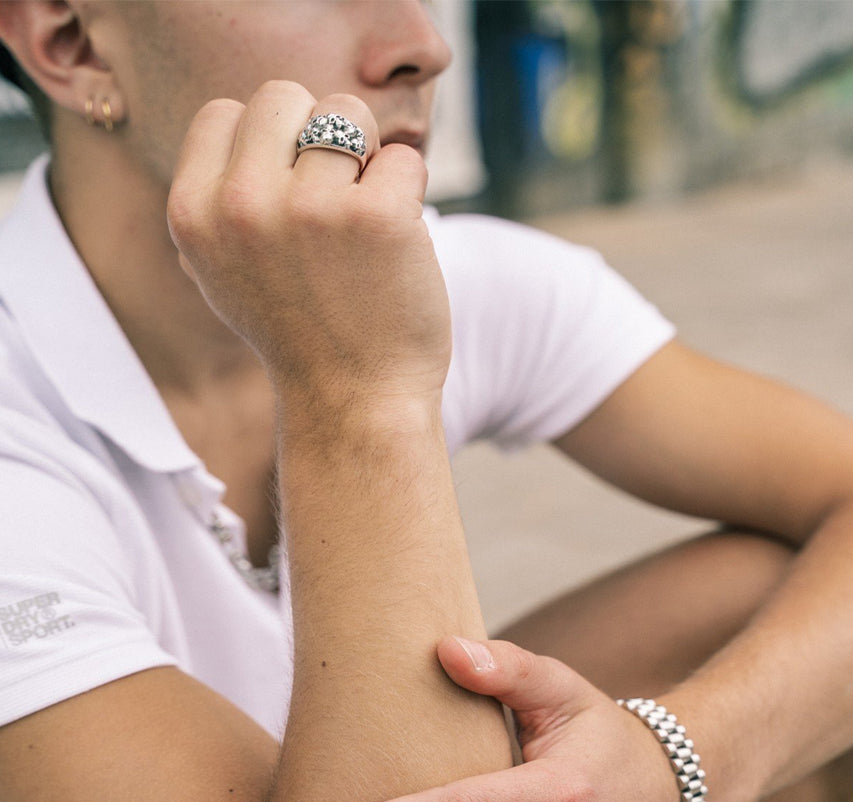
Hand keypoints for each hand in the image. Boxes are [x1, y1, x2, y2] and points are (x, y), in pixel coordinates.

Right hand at [167, 81, 451, 402]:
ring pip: (349, 113)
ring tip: (362, 226)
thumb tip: (244, 124)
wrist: (354, 403)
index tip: (288, 199)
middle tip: (332, 205)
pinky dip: (409, 195)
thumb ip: (221, 201)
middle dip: (317, 136)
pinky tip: (395, 248)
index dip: (268, 146)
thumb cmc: (299, 331)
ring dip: (367, 159)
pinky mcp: (376, 217)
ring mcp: (308, 208)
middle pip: (283, 95)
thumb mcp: (224, 271)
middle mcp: (240, 205)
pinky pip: (404, 158)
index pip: (226, 113)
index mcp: (192, 213)